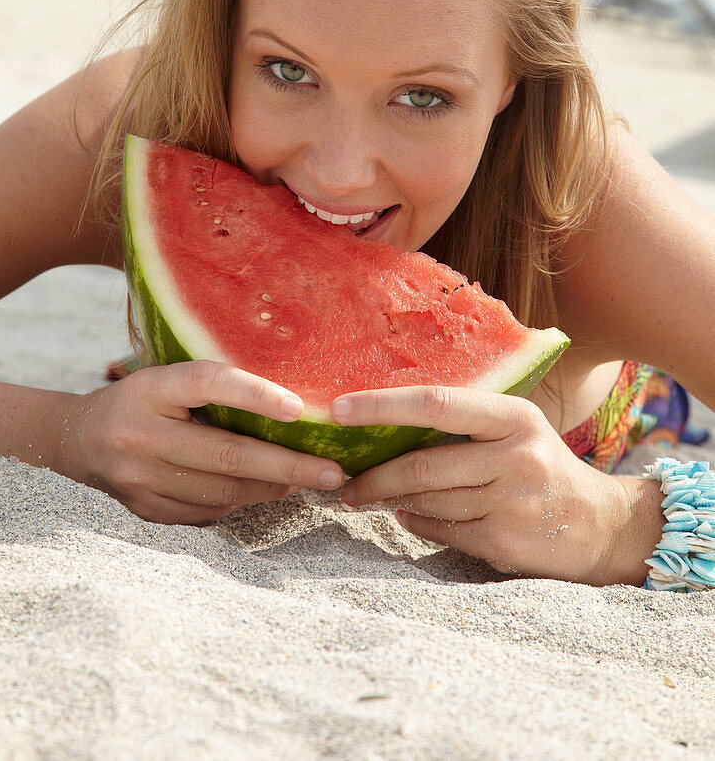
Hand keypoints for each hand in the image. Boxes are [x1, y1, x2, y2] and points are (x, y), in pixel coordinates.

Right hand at [61, 360, 344, 524]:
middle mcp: (141, 434)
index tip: (299, 409)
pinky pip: (208, 511)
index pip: (208, 383)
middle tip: (332, 472)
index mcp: (151, 389)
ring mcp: (139, 478)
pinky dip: (240, 501)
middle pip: (226, 454)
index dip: (255, 395)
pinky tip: (261, 490)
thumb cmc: (143, 400)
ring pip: (223, 490)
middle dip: (288, 466)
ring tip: (306, 480)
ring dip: (271, 487)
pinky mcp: (143, 509)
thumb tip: (290, 414)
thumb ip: (215, 389)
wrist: (77, 439)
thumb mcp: (168, 379)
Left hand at [331, 385, 629, 584]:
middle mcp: (516, 455)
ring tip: (367, 495)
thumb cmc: (543, 468)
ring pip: (427, 499)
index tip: (340, 409)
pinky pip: (441, 530)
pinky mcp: (505, 541)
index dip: (382, 405)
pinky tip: (408, 516)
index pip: (436, 402)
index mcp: (514, 416)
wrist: (603, 525)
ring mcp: (512, 500)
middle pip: (423, 462)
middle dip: (374, 474)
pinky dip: (417, 523)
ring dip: (390, 499)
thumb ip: (464, 424)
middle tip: (343, 480)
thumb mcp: (516, 430)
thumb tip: (386, 426)